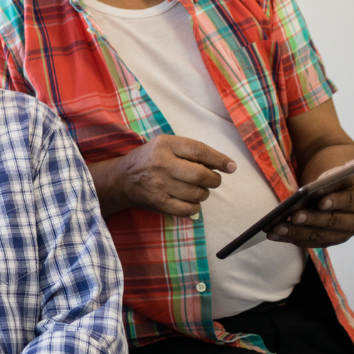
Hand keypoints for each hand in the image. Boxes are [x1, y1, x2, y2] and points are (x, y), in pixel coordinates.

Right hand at [105, 135, 237, 217]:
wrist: (122, 179)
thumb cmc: (151, 160)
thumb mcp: (166, 145)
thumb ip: (192, 151)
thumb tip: (226, 165)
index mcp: (165, 145)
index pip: (199, 151)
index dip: (219, 160)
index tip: (231, 167)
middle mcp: (161, 163)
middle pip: (200, 174)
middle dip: (214, 180)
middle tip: (213, 180)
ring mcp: (158, 184)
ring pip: (196, 193)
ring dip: (204, 193)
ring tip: (199, 190)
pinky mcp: (157, 202)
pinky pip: (187, 209)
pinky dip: (195, 207)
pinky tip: (191, 202)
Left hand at [269, 158, 353, 247]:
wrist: (334, 197)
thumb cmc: (333, 184)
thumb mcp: (336, 176)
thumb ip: (338, 175)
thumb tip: (341, 172)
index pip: (350, 200)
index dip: (336, 201)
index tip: (321, 202)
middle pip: (332, 221)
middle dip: (312, 219)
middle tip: (294, 216)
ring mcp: (341, 235)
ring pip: (318, 236)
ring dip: (295, 232)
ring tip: (276, 228)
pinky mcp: (326, 242)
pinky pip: (307, 242)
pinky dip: (289, 238)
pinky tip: (273, 234)